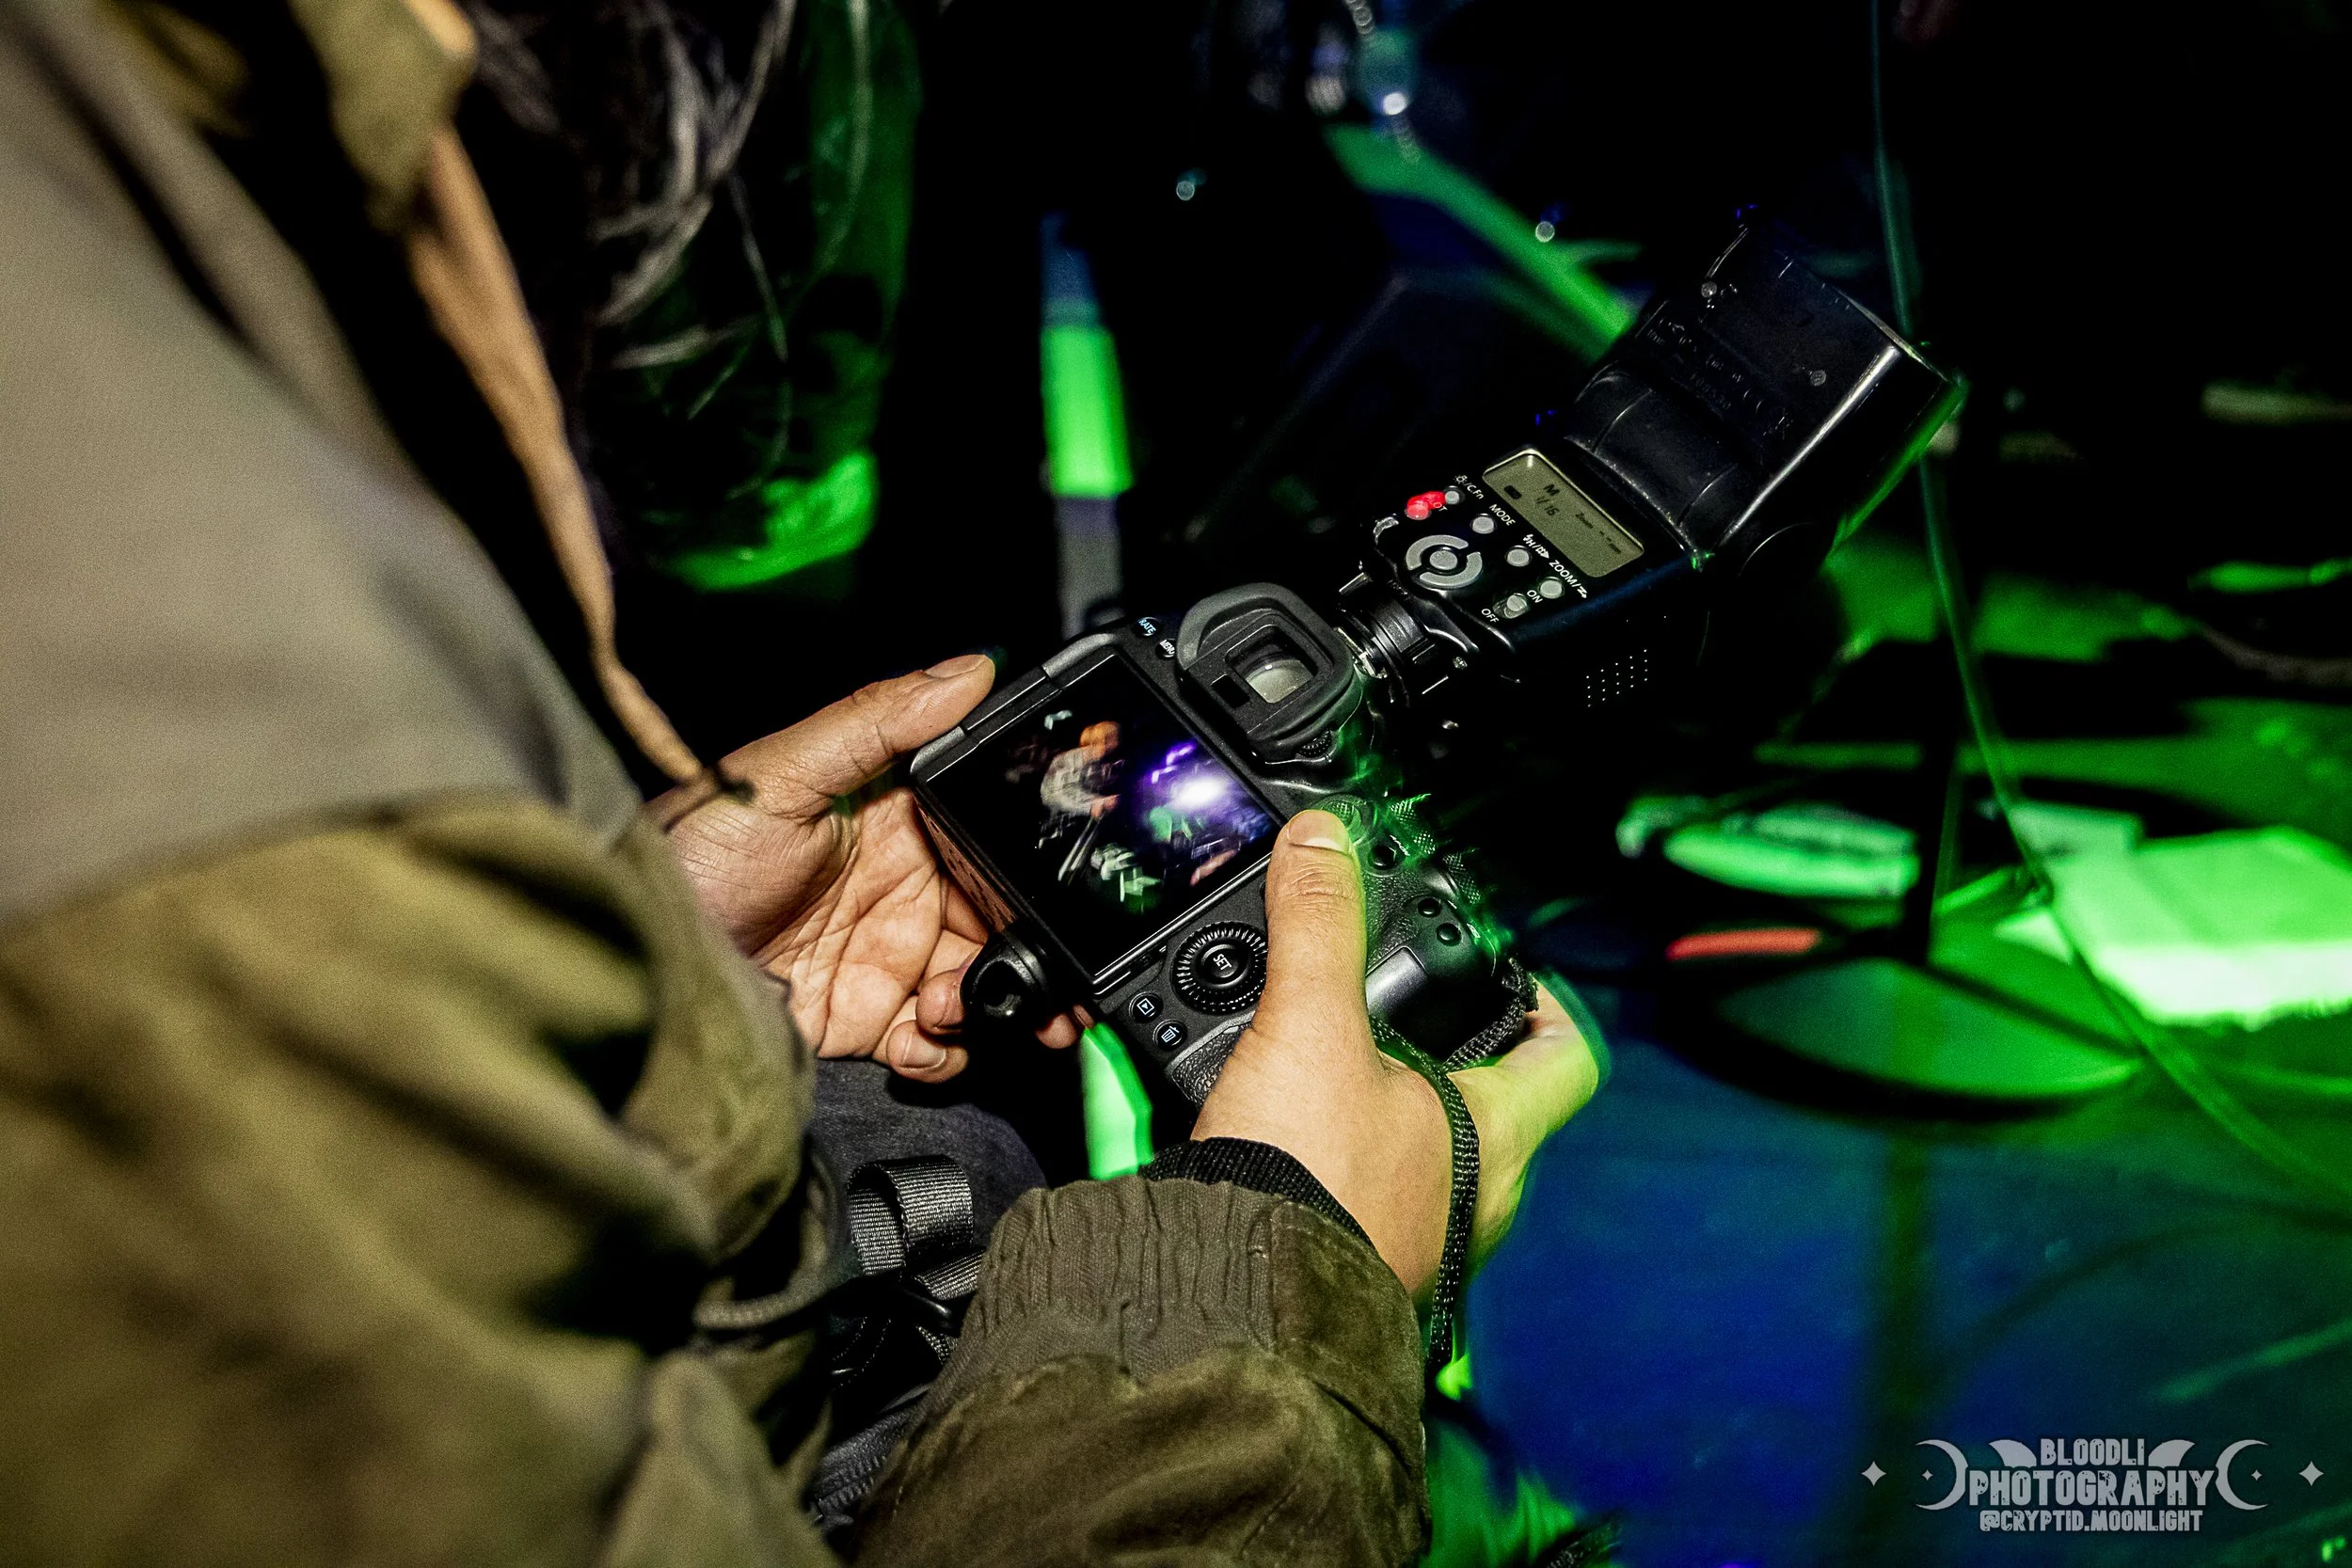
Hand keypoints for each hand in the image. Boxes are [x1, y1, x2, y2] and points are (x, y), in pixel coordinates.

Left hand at [657, 655, 1078, 1080]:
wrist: (636, 952)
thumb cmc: (691, 846)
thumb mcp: (782, 771)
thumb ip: (878, 720)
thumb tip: (968, 670)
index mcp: (901, 821)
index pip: (995, 837)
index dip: (1038, 865)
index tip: (1072, 889)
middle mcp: (906, 888)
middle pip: (1004, 921)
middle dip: (1039, 953)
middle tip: (1054, 981)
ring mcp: (887, 956)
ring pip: (981, 987)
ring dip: (996, 1007)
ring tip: (957, 1009)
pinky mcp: (862, 1018)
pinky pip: (933, 1045)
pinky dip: (946, 1055)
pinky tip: (923, 1042)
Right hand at [1189, 810, 1599, 1294]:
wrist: (1234, 1309)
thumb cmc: (1306, 1190)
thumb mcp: (1309, 1027)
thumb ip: (1317, 926)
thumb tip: (1322, 842)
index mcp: (1496, 1136)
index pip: (1567, 1051)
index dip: (1547, 996)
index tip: (1505, 965)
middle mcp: (1474, 1197)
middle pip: (1487, 1098)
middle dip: (1437, 1045)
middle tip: (1389, 1002)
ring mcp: (1419, 1240)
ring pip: (1419, 1148)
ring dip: (1376, 1101)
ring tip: (1316, 1056)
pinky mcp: (1355, 1263)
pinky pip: (1358, 1191)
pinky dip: (1324, 1151)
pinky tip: (1271, 1125)